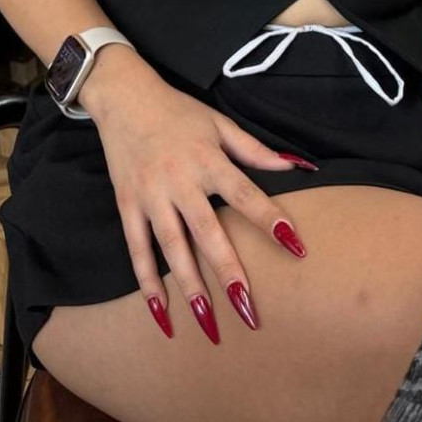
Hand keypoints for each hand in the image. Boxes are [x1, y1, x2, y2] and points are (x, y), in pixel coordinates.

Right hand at [93, 72, 314, 344]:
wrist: (125, 98)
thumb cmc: (179, 112)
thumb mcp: (219, 123)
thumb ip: (254, 149)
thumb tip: (294, 166)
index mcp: (208, 159)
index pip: (246, 193)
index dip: (270, 219)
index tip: (295, 245)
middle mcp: (180, 180)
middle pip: (208, 231)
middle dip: (228, 271)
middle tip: (249, 308)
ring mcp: (151, 195)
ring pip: (172, 247)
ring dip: (190, 286)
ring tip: (208, 323)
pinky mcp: (127, 205)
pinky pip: (137, 248)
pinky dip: (147, 281)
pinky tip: (160, 311)